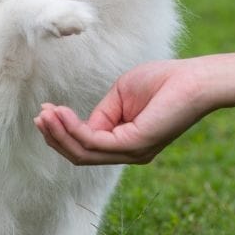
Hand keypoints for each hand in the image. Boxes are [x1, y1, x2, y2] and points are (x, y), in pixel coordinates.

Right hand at [34, 59, 209, 164]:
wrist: (195, 79)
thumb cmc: (164, 81)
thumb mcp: (122, 95)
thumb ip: (101, 112)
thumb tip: (83, 125)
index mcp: (126, 142)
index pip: (87, 145)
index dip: (63, 129)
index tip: (47, 110)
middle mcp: (129, 153)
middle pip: (81, 155)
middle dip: (56, 136)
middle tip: (39, 117)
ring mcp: (133, 152)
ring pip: (84, 153)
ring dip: (59, 134)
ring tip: (45, 115)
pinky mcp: (136, 145)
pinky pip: (95, 142)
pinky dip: (74, 130)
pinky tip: (61, 115)